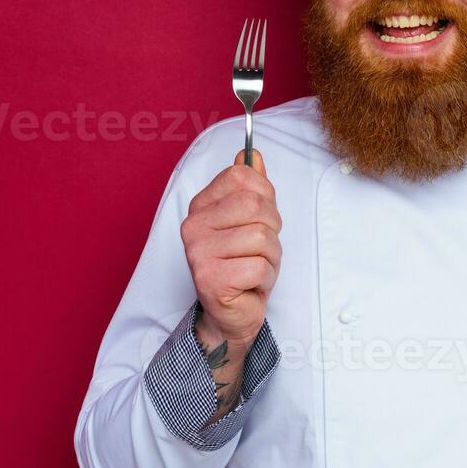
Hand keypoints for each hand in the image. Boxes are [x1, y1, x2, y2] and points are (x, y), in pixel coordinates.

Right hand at [180, 149, 281, 348]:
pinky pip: (259, 266)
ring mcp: (198, 252)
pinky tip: (251, 284)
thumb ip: (250, 187)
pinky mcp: (209, 279)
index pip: (241, 176)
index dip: (265, 194)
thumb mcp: (250, 221)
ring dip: (271, 257)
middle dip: (272, 229)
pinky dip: (265, 278)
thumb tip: (251, 154)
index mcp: (201, 206)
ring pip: (261, 238)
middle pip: (255, 206)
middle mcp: (193, 226)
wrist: (231, 313)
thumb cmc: (242, 265)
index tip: (261, 216)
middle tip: (261, 248)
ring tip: (256, 267)